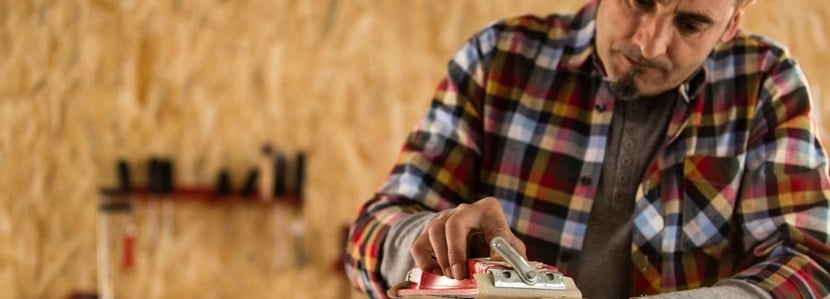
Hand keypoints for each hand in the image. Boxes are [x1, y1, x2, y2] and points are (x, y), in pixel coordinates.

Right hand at [410, 197, 525, 279]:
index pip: (494, 223)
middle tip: (459, 274)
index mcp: (489, 211)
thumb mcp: (508, 246)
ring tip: (451, 276)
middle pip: (454, 223)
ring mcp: (443, 219)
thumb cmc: (493, 242)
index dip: (496, 242)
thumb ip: (512, 255)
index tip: (496, 260)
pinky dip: (425, 263)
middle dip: (455, 251)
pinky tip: (437, 274)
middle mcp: (464, 210)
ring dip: (442, 258)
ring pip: (434, 231)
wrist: (471, 236)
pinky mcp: (427, 233)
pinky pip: (419, 245)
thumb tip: (514, 272)